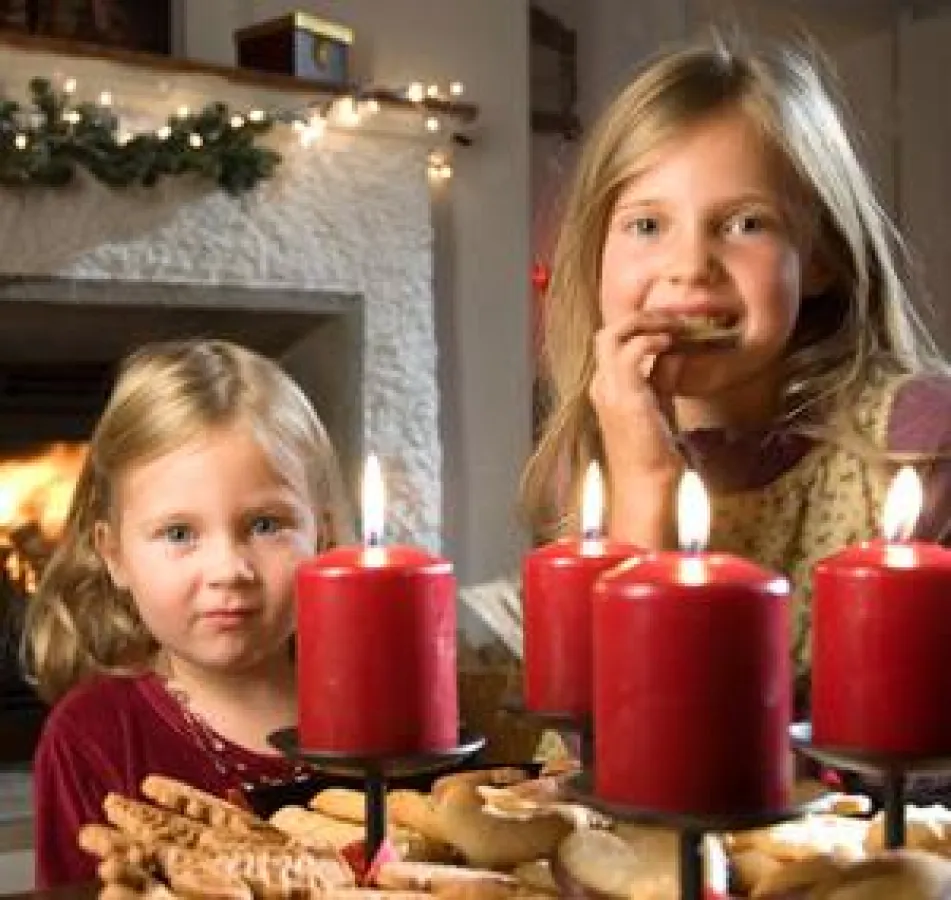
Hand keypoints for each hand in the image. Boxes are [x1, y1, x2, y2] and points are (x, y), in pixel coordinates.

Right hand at [590, 311, 685, 545]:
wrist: (647, 486)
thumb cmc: (655, 454)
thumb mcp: (659, 405)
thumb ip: (661, 377)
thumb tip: (674, 352)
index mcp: (606, 389)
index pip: (615, 344)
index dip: (642, 328)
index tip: (672, 326)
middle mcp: (601, 386)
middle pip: (607, 333)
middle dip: (641, 318)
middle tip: (673, 318)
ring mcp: (608, 391)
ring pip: (613, 334)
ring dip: (647, 323)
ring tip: (674, 325)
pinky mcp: (624, 396)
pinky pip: (631, 351)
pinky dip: (651, 340)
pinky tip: (670, 343)